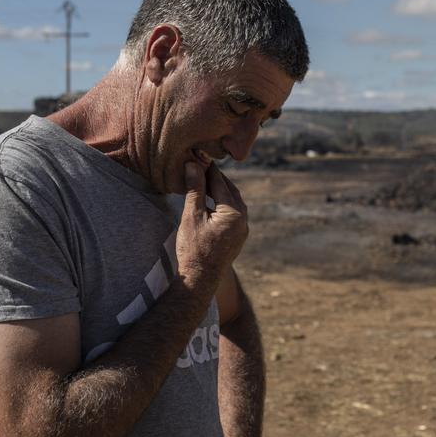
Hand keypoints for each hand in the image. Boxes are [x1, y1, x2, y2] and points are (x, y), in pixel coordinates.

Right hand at [177, 162, 247, 292]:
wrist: (199, 280)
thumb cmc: (193, 248)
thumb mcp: (191, 216)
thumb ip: (194, 189)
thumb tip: (193, 164)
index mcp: (234, 213)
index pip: (220, 183)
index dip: (208, 169)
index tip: (198, 156)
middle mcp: (243, 220)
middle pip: (231, 190)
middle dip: (216, 178)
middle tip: (202, 166)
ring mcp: (243, 230)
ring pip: (234, 202)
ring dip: (221, 190)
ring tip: (205, 181)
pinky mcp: (238, 238)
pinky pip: (234, 213)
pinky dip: (223, 203)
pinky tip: (212, 201)